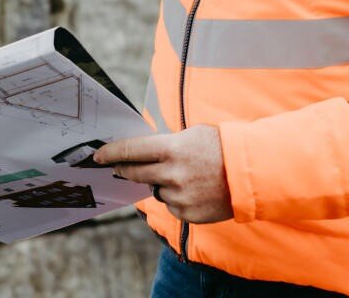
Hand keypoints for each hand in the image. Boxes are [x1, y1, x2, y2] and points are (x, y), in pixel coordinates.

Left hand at [93, 125, 233, 223]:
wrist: (250, 174)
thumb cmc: (221, 147)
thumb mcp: (192, 134)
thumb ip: (167, 144)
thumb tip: (144, 151)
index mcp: (171, 149)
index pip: (131, 150)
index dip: (111, 153)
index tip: (98, 156)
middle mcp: (171, 174)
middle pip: (135, 173)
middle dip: (123, 170)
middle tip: (118, 168)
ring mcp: (179, 196)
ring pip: (156, 190)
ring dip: (162, 183)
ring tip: (186, 175)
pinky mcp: (187, 214)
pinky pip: (171, 205)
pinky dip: (177, 198)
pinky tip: (195, 190)